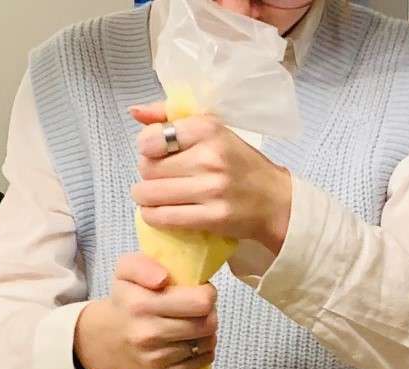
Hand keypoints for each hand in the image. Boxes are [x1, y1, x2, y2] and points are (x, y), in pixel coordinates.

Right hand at [74, 253, 216, 368]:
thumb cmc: (124, 301)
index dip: (207, 294)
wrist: (105, 340)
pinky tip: (191, 340)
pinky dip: (203, 349)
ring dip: (207, 331)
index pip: (200, 302)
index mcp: (142, 305)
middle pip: (208, 324)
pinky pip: (203, 361)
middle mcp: (149, 334)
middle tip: (198, 308)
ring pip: (207, 342)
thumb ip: (144, 265)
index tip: (199, 291)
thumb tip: (163, 278)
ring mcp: (158, 358)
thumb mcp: (126, 270)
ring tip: (193, 322)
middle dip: (209, 312)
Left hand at [129, 104, 292, 253]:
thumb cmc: (239, 164)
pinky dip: (153, 216)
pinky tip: (156, 213)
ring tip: (153, 197)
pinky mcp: (213, 217)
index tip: (154, 154)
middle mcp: (210, 157)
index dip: (146, 148)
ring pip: (152, 194)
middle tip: (157, 178)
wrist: (274, 200)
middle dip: (146, 175)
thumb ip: (171, 118)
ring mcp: (211, 189)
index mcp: (208, 129)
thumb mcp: (213, 130)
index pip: (152, 139)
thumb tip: (135, 112)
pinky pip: (165, 218)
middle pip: (148, 168)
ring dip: (145, 198)